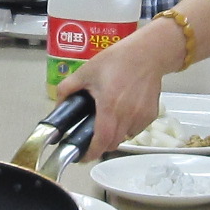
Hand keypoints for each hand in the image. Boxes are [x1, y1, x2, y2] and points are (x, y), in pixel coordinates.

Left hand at [58, 28, 170, 159]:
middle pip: (112, 143)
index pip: (101, 140)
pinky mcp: (150, 115)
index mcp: (109, 106)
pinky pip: (136, 130)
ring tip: (108, 121)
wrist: (148, 54)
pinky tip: (123, 112)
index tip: (82, 156)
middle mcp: (127, 115)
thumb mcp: (86, 71)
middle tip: (91, 138)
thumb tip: (58, 105)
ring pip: (124, 137)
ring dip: (114, 135)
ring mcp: (141, 117)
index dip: (91, 153)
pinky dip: (127, 127)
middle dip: (100, 145)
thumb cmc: (117, 60)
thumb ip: (68, 89)